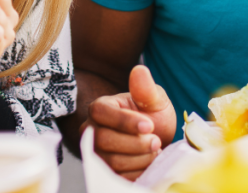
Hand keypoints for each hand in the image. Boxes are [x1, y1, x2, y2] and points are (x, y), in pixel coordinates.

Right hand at [82, 65, 175, 180]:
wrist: (155, 142)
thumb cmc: (152, 117)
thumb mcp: (156, 101)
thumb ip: (146, 89)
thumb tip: (139, 70)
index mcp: (101, 107)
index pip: (101, 112)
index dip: (125, 121)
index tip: (149, 126)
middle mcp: (91, 130)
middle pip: (104, 139)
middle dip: (135, 143)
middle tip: (156, 142)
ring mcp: (96, 152)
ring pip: (111, 160)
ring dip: (139, 158)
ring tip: (154, 151)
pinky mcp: (104, 171)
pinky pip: (117, 176)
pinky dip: (137, 172)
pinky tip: (147, 163)